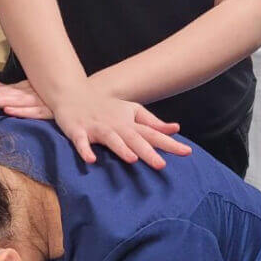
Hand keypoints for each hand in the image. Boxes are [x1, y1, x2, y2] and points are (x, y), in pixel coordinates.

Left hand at [0, 79, 52, 118]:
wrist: (75, 96)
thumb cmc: (50, 93)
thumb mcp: (27, 90)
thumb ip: (11, 91)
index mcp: (16, 92)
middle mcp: (22, 95)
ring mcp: (33, 102)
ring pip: (11, 102)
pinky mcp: (45, 110)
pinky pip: (31, 112)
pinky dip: (20, 111)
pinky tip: (8, 110)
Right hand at [50, 82, 190, 168]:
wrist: (72, 95)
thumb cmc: (106, 107)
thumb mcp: (131, 111)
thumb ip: (152, 122)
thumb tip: (175, 129)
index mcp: (129, 123)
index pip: (153, 134)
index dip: (169, 143)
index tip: (187, 152)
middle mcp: (115, 125)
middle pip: (134, 139)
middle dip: (148, 151)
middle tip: (162, 165)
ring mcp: (96, 127)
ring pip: (111, 139)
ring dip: (121, 149)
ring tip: (133, 159)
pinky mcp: (78, 130)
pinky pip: (81, 141)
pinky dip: (85, 150)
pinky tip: (91, 160)